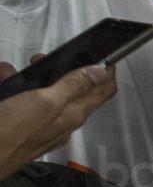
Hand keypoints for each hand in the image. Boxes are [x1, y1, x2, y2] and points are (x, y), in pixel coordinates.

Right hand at [0, 56, 117, 180]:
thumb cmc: (6, 135)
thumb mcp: (43, 104)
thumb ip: (72, 87)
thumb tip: (101, 72)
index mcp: (71, 115)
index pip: (103, 91)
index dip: (108, 70)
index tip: (103, 51)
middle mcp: (58, 121)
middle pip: (71, 89)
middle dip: (61, 68)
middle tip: (43, 58)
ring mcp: (36, 125)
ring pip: (39, 94)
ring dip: (29, 78)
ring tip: (9, 72)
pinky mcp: (15, 127)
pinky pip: (17, 102)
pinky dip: (9, 89)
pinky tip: (0, 80)